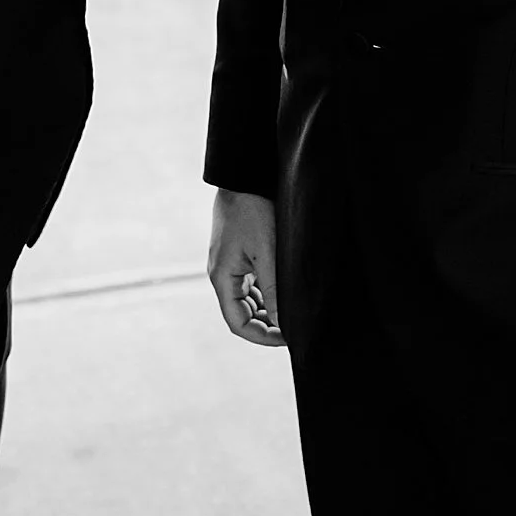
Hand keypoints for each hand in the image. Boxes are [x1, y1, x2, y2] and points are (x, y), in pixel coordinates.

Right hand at [208, 188, 285, 346]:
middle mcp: (221, 275)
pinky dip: (264, 292)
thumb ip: (273, 290)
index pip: (238, 324)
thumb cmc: (253, 211)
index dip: (262, 337)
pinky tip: (282, 290)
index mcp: (222, 278)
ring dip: (266, 309)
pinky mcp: (236, 253)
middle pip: (241, 314)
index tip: (288, 338)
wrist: (243, 176)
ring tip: (292, 310)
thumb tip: (282, 324)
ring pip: (246, 299)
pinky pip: (248, 283)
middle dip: (266, 324)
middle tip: (294, 326)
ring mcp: (227, 264)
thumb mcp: (267, 254)